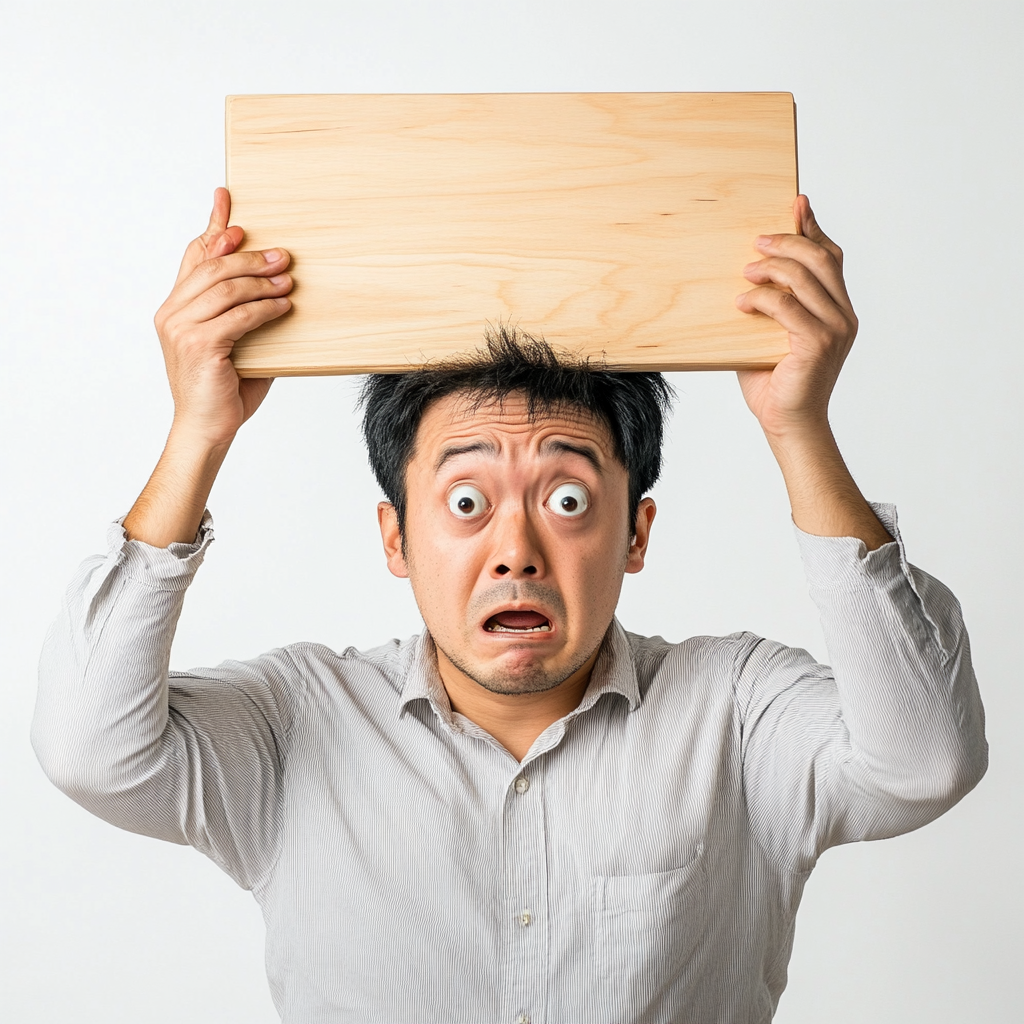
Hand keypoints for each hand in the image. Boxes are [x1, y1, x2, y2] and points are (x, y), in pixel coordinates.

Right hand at [153, 187, 291, 446]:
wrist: (206, 430)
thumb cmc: (221, 391)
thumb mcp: (233, 345)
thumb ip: (243, 316)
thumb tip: (279, 289)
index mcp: (175, 308)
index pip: (194, 256)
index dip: (212, 226)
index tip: (226, 199)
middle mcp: (172, 313)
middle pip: (213, 267)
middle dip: (250, 256)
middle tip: (282, 255)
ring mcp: (182, 328)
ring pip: (226, 288)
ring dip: (262, 282)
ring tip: (289, 280)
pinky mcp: (200, 345)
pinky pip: (239, 316)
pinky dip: (265, 309)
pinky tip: (284, 307)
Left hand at [735, 195, 857, 442]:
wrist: (788, 424)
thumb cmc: (776, 383)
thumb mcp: (769, 336)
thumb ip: (768, 306)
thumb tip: (745, 277)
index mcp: (838, 310)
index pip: (831, 258)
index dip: (814, 228)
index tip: (796, 205)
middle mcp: (843, 316)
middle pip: (820, 259)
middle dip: (788, 242)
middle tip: (757, 241)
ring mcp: (834, 330)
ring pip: (805, 278)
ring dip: (772, 268)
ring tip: (746, 271)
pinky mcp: (817, 344)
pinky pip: (788, 308)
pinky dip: (762, 299)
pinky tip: (742, 303)